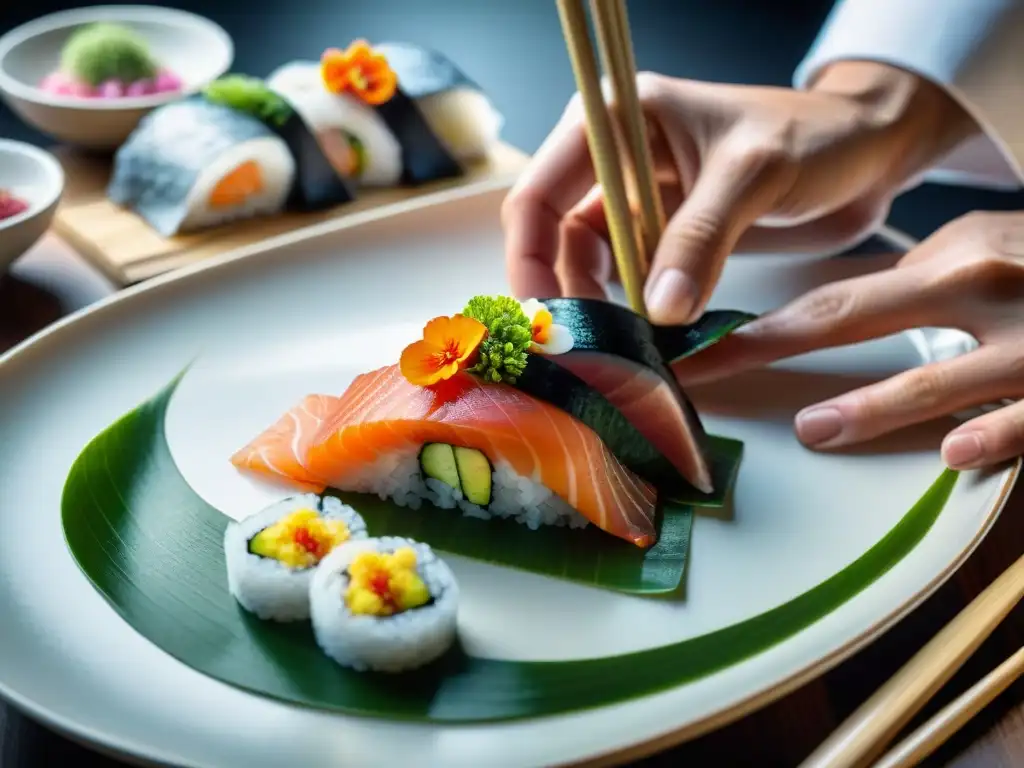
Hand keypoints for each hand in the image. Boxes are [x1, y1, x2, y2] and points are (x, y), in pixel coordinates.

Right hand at [502, 62, 976, 323]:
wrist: (868, 149)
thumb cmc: (814, 135)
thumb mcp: (754, 174)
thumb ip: (701, 237)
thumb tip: (659, 312)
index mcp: (615, 121)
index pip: (539, 193)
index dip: (530, 256)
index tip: (546, 314)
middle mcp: (614, 160)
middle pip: (553, 236)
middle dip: (564, 291)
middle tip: (584, 346)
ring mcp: (639, 200)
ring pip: (588, 263)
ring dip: (600, 306)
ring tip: (623, 347)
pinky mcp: (666, 234)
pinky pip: (631, 278)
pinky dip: (635, 309)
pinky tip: (652, 335)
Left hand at [672, 211, 1023, 470]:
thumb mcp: (981, 248)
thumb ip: (912, 281)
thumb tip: (837, 315)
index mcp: (949, 263)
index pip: (829, 301)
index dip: (757, 329)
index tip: (698, 353)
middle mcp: (980, 295)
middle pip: (851, 323)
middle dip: (769, 352)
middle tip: (708, 380)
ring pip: (941, 381)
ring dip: (872, 408)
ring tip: (817, 430)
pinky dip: (993, 435)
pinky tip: (953, 454)